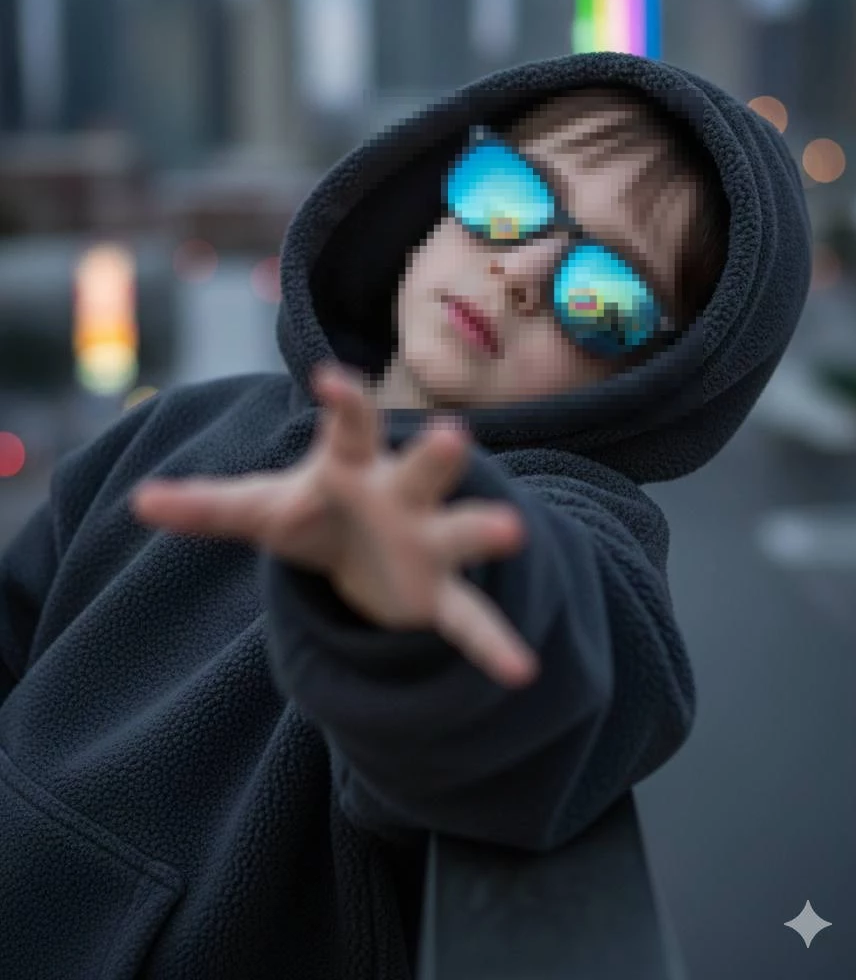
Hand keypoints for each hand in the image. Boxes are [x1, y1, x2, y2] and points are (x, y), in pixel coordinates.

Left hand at [130, 362, 539, 688]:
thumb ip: (208, 505)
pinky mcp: (438, 595)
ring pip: (458, 531)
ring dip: (481, 530)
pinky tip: (519, 671)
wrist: (366, 556)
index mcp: (353, 464)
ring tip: (511, 531)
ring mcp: (427, 541)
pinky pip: (468, 617)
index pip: (350, 426)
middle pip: (421, 468)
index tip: (330, 381)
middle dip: (436, 455)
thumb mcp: (261, 509)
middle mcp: (400, 494)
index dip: (344, 403)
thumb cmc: (314, 515)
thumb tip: (140, 500)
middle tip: (451, 438)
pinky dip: (491, 642)